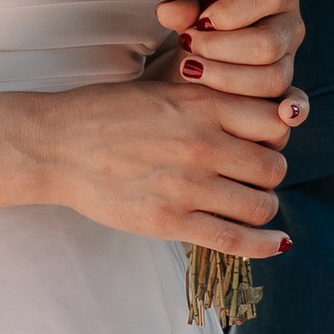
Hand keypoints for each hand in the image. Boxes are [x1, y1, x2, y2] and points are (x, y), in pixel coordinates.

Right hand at [22, 72, 293, 262]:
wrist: (57, 144)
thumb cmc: (108, 112)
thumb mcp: (163, 87)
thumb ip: (208, 98)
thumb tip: (254, 111)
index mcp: (202, 104)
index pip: (275, 122)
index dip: (275, 135)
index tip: (262, 142)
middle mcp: (201, 143)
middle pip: (274, 167)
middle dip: (268, 174)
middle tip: (251, 177)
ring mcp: (187, 185)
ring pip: (261, 204)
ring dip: (262, 207)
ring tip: (247, 204)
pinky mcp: (170, 221)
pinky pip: (234, 240)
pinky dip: (263, 245)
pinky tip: (275, 244)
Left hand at [154, 0, 307, 125]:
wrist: (200, 51)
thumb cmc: (201, 19)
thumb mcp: (192, 5)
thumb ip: (183, 6)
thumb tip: (167, 11)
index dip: (232, 11)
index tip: (201, 21)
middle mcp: (291, 25)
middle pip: (268, 44)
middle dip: (221, 49)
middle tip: (189, 46)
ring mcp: (291, 61)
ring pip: (273, 78)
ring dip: (226, 79)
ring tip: (193, 70)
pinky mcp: (286, 91)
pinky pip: (298, 103)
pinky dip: (293, 109)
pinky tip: (282, 114)